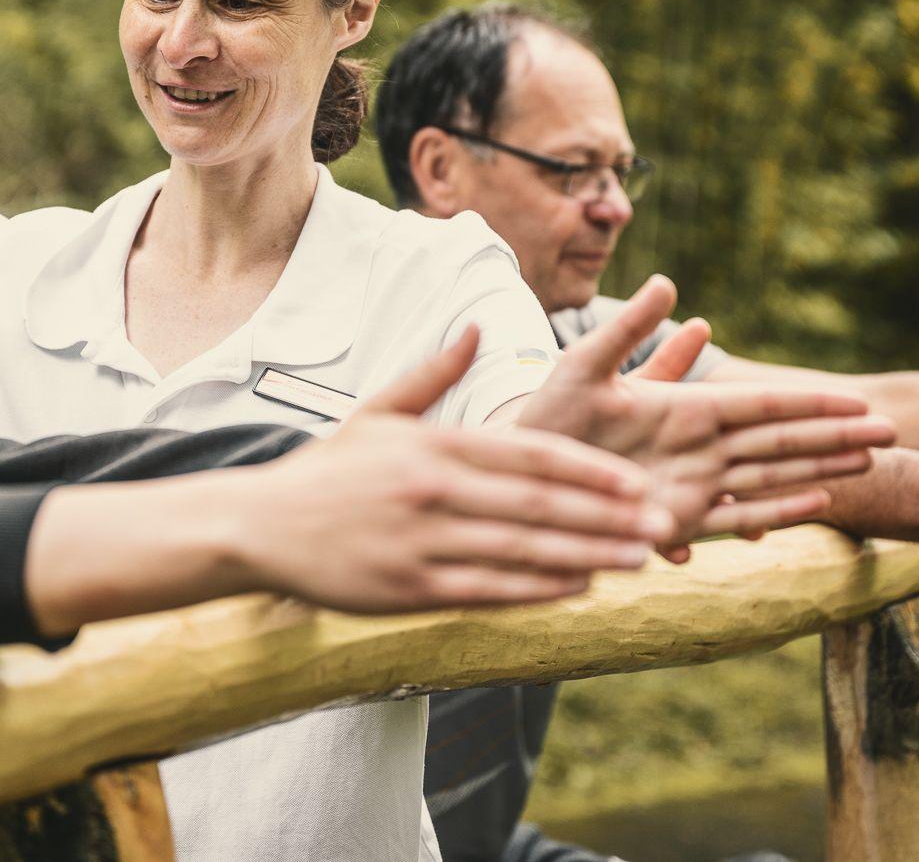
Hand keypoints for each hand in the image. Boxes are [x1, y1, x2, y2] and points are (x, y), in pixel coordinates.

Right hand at [234, 327, 661, 611]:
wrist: (258, 526)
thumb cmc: (326, 470)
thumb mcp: (378, 411)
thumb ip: (434, 372)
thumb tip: (477, 326)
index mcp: (432, 444)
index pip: (526, 454)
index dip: (587, 470)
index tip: (635, 480)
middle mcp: (432, 491)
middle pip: (536, 505)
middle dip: (605, 515)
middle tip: (660, 522)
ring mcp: (420, 543)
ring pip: (520, 551)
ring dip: (586, 556)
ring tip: (637, 560)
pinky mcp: (407, 589)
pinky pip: (486, 591)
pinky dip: (537, 591)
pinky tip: (578, 589)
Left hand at [515, 276, 894, 548]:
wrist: (528, 469)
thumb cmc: (550, 413)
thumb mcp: (585, 366)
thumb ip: (628, 331)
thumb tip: (668, 283)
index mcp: (687, 405)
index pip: (765, 403)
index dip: (812, 401)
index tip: (860, 400)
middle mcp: (702, 444)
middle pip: (783, 438)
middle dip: (835, 435)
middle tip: (892, 431)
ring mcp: (696, 482)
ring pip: (773, 475)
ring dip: (822, 469)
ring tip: (871, 464)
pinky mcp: (680, 517)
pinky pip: (737, 516)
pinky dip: (776, 510)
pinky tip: (820, 505)